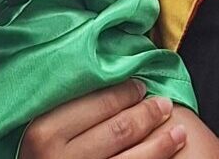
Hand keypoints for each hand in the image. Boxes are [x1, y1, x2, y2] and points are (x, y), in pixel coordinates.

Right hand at [19, 80, 185, 158]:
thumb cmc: (39, 149)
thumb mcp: (42, 124)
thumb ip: (65, 102)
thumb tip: (108, 68)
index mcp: (44, 131)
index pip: (96, 104)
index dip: (124, 92)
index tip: (140, 84)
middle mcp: (58, 157)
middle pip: (117, 130)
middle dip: (147, 114)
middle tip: (164, 102)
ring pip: (130, 158)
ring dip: (161, 143)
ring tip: (178, 131)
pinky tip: (167, 152)